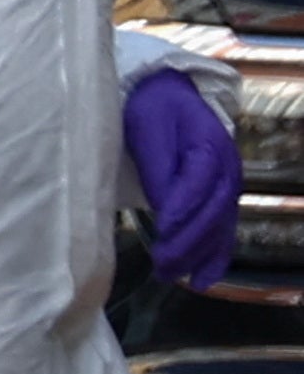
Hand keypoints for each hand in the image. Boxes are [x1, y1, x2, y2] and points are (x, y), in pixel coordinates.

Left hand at [128, 66, 240, 292]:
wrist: (170, 94)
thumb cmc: (152, 111)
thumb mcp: (147, 129)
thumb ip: (157, 168)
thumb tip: (164, 208)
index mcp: (208, 145)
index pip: (198, 182)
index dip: (182, 208)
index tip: (163, 229)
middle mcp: (226, 168)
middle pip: (213, 210)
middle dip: (189, 241)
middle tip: (163, 266)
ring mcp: (226, 184)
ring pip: (220, 225)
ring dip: (200, 255)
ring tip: (177, 278)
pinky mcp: (219, 197)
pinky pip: (223, 230)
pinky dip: (215, 255)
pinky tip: (203, 279)